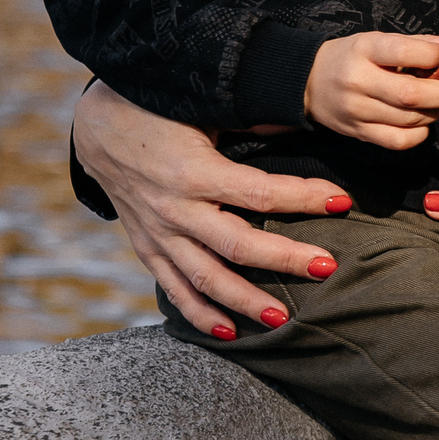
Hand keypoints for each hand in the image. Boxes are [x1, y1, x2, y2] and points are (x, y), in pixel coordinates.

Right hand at [71, 80, 350, 336]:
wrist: (96, 126)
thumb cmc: (156, 107)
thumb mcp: (200, 106)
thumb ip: (248, 119)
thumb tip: (301, 114)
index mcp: (193, 171)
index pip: (259, 193)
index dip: (303, 198)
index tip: (342, 201)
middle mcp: (176, 209)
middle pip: (238, 246)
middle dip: (286, 260)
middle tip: (328, 268)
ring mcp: (160, 234)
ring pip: (207, 279)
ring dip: (246, 301)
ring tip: (284, 319)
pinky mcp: (148, 248)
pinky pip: (175, 289)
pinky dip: (201, 314)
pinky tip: (230, 333)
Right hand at [304, 32, 438, 148]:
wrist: (308, 81)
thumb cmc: (352, 57)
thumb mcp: (380, 41)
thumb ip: (421, 43)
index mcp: (364, 49)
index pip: (404, 51)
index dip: (434, 56)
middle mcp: (357, 80)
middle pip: (411, 93)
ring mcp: (356, 110)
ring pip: (408, 119)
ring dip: (435, 112)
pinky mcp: (357, 132)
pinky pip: (397, 141)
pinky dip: (418, 134)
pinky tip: (422, 123)